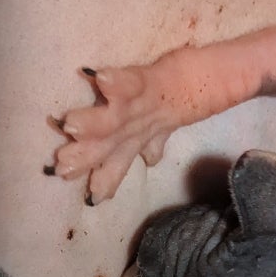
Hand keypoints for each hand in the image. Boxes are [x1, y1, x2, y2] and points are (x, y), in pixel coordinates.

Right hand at [53, 66, 184, 203]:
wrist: (213, 78)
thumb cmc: (184, 99)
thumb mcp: (166, 124)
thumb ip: (152, 143)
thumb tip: (148, 159)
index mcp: (137, 138)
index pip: (115, 164)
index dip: (102, 180)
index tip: (89, 198)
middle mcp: (137, 127)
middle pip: (108, 146)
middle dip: (85, 158)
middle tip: (62, 169)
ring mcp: (143, 105)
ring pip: (115, 119)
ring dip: (94, 125)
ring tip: (71, 126)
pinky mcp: (151, 82)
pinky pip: (130, 82)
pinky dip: (117, 82)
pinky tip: (100, 78)